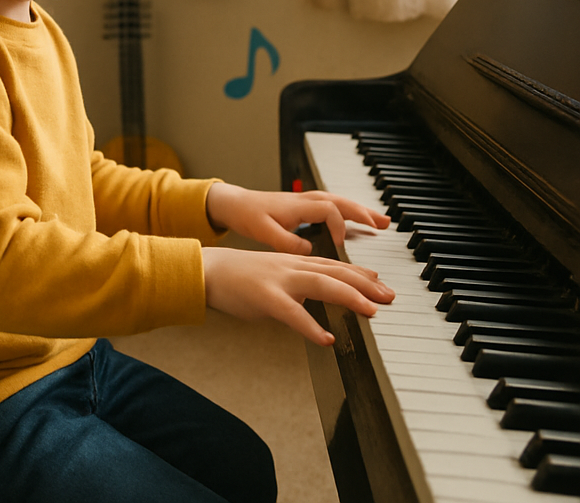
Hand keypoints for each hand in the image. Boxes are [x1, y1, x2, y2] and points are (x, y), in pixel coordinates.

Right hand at [202, 246, 394, 345]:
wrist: (210, 270)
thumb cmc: (241, 275)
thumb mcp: (276, 274)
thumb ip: (298, 281)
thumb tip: (319, 296)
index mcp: (294, 262)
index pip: (334, 265)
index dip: (360, 273)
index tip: (381, 281)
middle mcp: (292, 267)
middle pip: (335, 272)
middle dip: (365, 284)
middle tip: (390, 297)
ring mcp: (279, 280)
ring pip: (320, 285)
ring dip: (349, 297)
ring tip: (371, 312)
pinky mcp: (265, 297)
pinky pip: (292, 313)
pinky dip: (311, 326)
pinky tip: (326, 338)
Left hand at [206, 182, 389, 254]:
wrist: (235, 204)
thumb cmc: (248, 216)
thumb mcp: (262, 231)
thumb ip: (285, 241)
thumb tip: (308, 250)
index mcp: (298, 205)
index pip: (329, 210)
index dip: (339, 226)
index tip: (342, 245)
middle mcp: (305, 200)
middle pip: (341, 201)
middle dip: (364, 212)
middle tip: (384, 225)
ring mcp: (306, 202)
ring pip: (340, 202)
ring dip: (361, 211)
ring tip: (382, 223)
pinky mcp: (305, 207)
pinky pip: (334, 206)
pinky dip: (350, 212)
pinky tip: (358, 222)